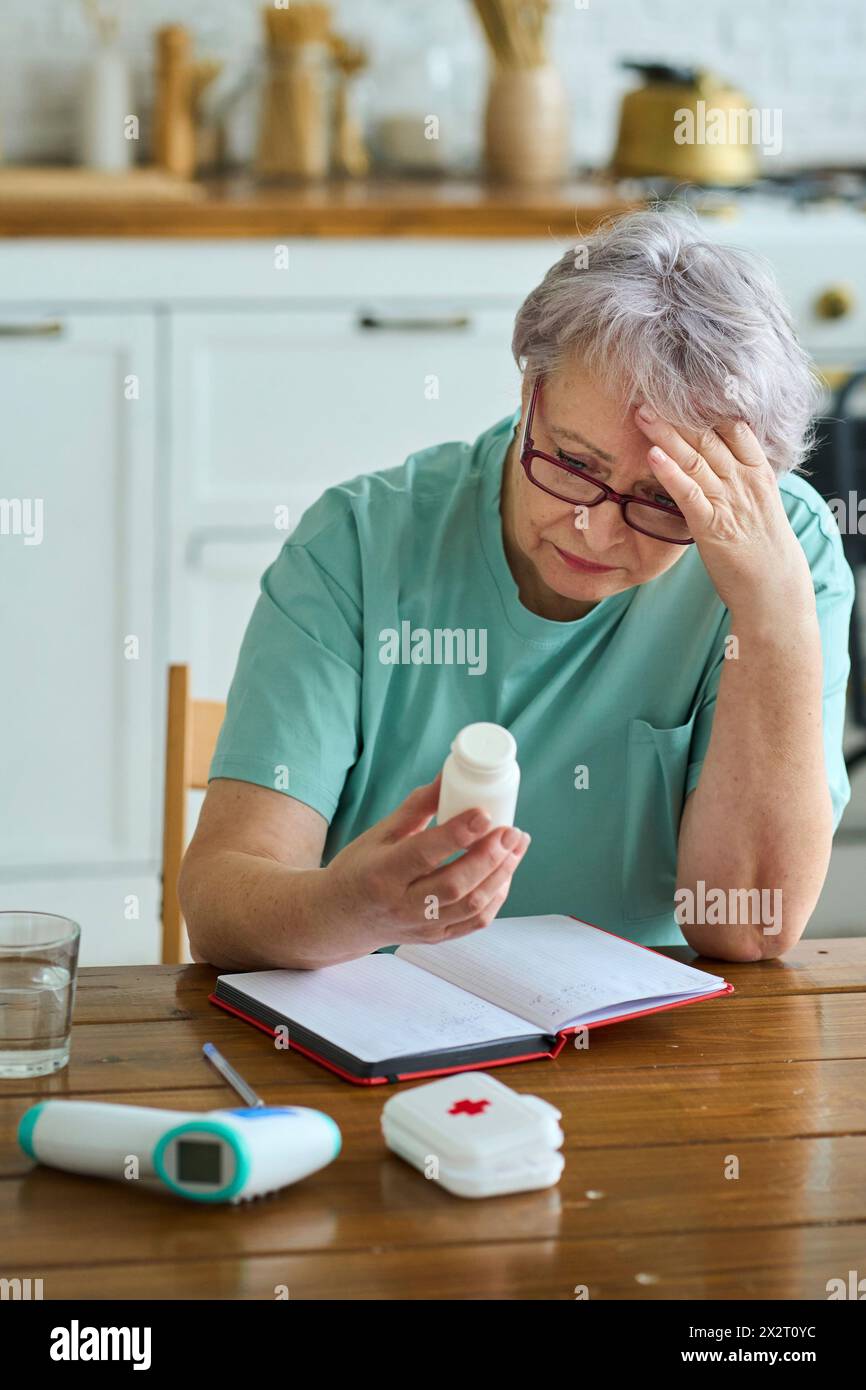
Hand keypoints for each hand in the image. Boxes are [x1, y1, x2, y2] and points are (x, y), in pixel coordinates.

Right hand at [323, 774, 530, 947]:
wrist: (342, 918)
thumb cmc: (360, 869)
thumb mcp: (378, 834)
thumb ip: (416, 807)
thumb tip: (447, 775)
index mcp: (382, 873)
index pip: (424, 854)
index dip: (458, 834)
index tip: (484, 813)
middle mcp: (401, 905)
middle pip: (455, 885)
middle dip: (490, 856)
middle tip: (511, 830)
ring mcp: (420, 926)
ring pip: (471, 906)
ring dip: (501, 875)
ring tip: (517, 846)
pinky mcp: (435, 938)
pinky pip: (474, 923)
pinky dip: (496, 898)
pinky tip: (505, 873)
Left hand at [634, 406, 813, 616]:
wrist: (774, 586)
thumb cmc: (761, 545)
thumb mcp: (757, 501)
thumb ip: (739, 475)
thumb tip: (716, 455)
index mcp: (756, 470)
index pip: (732, 427)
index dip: (706, 406)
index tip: (681, 386)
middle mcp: (742, 480)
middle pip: (708, 437)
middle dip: (678, 413)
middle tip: (650, 392)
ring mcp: (728, 501)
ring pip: (695, 459)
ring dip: (666, 434)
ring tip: (642, 414)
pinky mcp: (711, 525)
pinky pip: (689, 494)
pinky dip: (670, 473)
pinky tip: (653, 456)